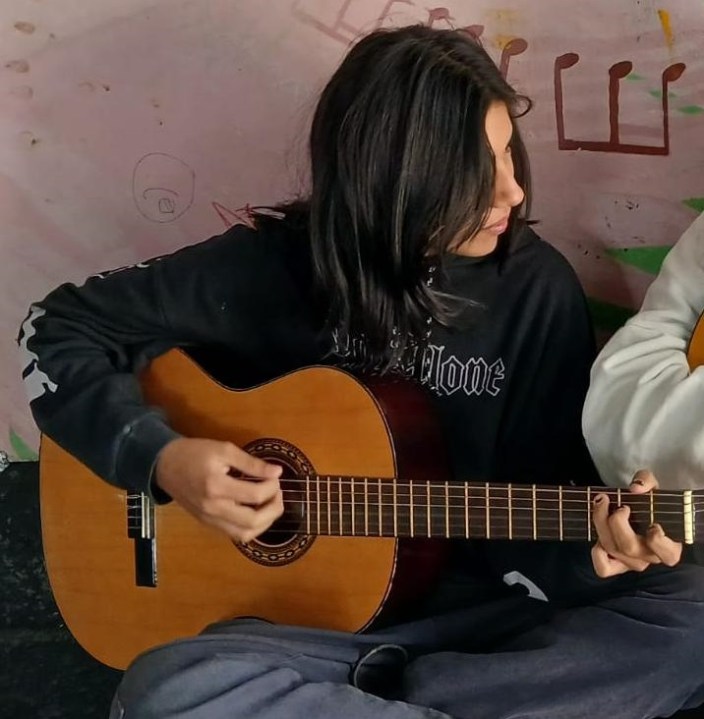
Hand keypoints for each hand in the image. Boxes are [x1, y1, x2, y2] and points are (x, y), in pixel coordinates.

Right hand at [155, 437, 282, 542]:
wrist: (164, 466)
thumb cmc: (194, 453)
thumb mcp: (223, 449)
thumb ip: (251, 462)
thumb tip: (277, 472)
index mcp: (216, 486)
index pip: (255, 495)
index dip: (272, 486)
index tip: (276, 475)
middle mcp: (213, 508)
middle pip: (252, 521)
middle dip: (274, 509)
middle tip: (278, 493)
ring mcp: (209, 519)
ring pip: (244, 534)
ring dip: (265, 522)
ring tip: (271, 504)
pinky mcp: (208, 524)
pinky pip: (234, 534)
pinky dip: (251, 527)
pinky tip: (257, 512)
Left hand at [591, 469, 682, 577]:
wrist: (640, 512)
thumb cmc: (650, 503)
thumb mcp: (652, 487)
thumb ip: (646, 481)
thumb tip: (636, 488)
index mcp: (668, 546)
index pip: (668, 554)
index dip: (658, 540)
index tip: (653, 523)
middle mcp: (650, 557)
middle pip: (628, 546)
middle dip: (617, 521)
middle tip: (620, 506)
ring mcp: (632, 563)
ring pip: (611, 549)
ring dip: (601, 523)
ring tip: (603, 504)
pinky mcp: (617, 565)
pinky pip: (603, 569)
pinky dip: (597, 553)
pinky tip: (598, 536)